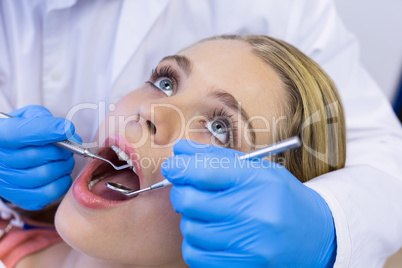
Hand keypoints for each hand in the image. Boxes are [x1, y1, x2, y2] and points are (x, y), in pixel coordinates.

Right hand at [0, 105, 77, 209]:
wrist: (11, 153)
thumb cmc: (23, 132)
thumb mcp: (28, 117)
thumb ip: (45, 120)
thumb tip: (68, 132)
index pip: (20, 133)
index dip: (47, 130)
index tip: (67, 128)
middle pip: (36, 156)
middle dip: (62, 149)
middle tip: (70, 146)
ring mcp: (7, 182)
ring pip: (44, 174)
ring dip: (64, 165)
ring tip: (65, 158)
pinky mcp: (20, 198)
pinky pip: (48, 193)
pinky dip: (62, 182)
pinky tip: (61, 173)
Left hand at [162, 140, 336, 267]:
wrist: (316, 235)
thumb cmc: (282, 198)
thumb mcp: (257, 170)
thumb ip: (216, 159)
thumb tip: (180, 150)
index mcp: (259, 182)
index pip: (205, 171)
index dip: (180, 167)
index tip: (173, 167)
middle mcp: (255, 213)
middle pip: (190, 201)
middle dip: (182, 193)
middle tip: (190, 191)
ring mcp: (250, 244)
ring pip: (190, 229)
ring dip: (191, 219)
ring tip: (210, 215)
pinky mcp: (243, 266)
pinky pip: (195, 255)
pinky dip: (195, 243)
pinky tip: (212, 235)